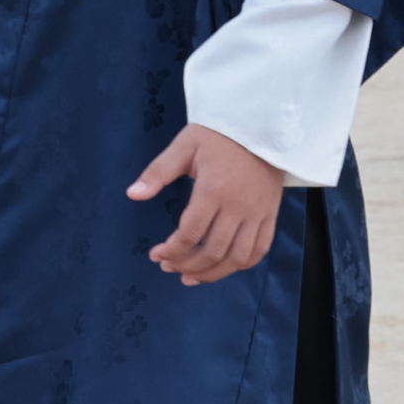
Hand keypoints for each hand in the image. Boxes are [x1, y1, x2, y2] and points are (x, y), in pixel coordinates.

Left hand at [127, 123, 285, 285]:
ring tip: (191, 277)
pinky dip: (242, 265)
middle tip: (168, 267)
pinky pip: (260, 249)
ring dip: (213, 273)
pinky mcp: (271, 214)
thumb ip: (158, 172)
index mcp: (214, 189)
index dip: (171, 250)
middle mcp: (239, 206)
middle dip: (186, 265)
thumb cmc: (219, 135)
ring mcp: (258, 212)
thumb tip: (132, 194)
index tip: (155, 255)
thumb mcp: (184, 146)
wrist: (262, 126)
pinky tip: (223, 267)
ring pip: (238, 257)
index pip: (190, 233)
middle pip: (213, 251)